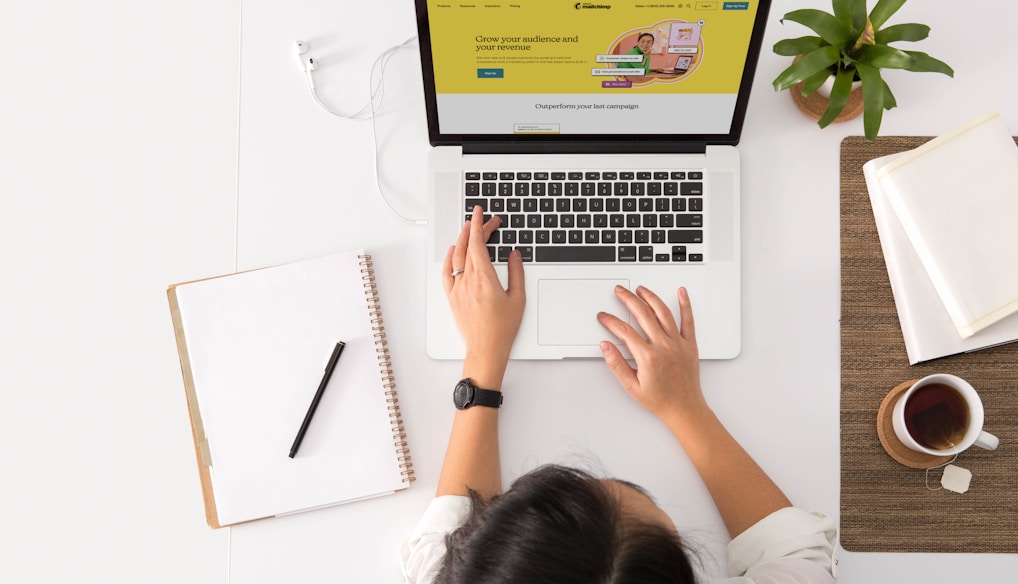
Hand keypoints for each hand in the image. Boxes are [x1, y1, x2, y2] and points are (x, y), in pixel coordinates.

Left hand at [442, 206, 524, 384]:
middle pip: (468, 247)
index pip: (478, 243)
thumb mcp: (518, 298)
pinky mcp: (452, 297)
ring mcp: (458, 288)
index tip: (481, 213)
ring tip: (468, 229)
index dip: (479, 225)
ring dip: (462, 240)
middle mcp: (468, 280)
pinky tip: (453, 251)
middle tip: (484, 220)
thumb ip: (516, 272)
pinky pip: (447, 272)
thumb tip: (514, 255)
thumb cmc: (502, 328)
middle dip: (475, 229)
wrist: (486, 348)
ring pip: (456, 257)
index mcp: (485, 278)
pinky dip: (449, 258)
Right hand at [597, 285, 704, 422]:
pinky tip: (681, 292)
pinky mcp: (690, 344)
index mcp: (648, 357)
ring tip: (641, 289)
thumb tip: (606, 346)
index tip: (604, 316)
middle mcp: (664, 346)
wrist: (684, 408)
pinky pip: (688, 320)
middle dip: (628, 299)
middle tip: (620, 291)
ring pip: (663, 313)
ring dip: (650, 297)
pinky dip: (685, 304)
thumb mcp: (631, 386)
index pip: (624, 331)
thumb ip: (616, 364)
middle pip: (643, 315)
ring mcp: (678, 344)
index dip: (611, 321)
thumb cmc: (660, 400)